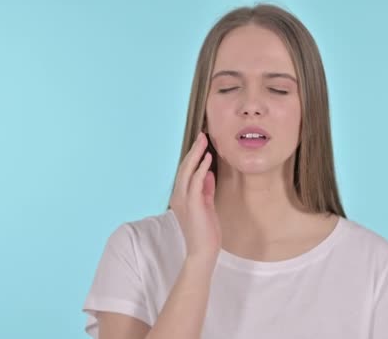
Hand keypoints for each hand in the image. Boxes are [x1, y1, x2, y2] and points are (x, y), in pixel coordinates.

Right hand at [169, 132, 221, 261]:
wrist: (203, 251)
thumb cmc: (205, 232)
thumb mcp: (207, 205)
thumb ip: (206, 189)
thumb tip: (208, 173)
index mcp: (181, 197)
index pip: (185, 172)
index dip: (192, 156)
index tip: (200, 143)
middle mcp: (179, 196)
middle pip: (184, 167)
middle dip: (194, 150)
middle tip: (202, 135)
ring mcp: (184, 200)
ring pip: (188, 171)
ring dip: (196, 155)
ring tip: (204, 141)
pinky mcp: (193, 204)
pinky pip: (196, 182)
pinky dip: (201, 168)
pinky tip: (207, 159)